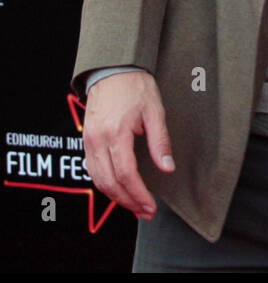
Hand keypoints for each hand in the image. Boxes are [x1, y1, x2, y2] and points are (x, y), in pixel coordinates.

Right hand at [82, 71, 173, 219]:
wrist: (112, 70)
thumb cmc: (135, 86)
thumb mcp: (155, 110)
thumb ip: (160, 141)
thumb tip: (167, 167)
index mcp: (116, 134)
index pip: (126, 175)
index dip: (138, 194)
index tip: (150, 206)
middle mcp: (97, 141)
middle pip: (109, 183)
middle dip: (128, 202)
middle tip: (145, 212)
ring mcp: (88, 142)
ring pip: (98, 180)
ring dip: (116, 197)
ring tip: (135, 206)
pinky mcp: (86, 141)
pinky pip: (93, 170)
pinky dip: (106, 184)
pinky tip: (120, 189)